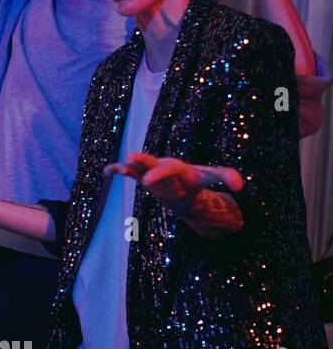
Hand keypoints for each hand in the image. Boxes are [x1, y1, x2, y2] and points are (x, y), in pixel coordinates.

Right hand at [104, 152, 241, 212]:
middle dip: (143, 164)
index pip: (169, 168)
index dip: (159, 173)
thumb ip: (226, 176)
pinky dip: (118, 171)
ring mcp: (150, 171)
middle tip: (133, 163)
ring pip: (137, 167)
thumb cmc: (195, 179)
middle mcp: (161, 165)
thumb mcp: (211, 177)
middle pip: (151, 163)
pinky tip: (107, 171)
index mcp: (177, 166)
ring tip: (114, 168)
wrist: (181, 184)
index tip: (148, 181)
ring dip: (127, 167)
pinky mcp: (141, 177)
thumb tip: (241, 185)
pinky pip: (129, 173)